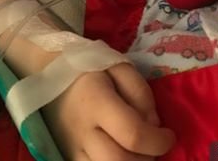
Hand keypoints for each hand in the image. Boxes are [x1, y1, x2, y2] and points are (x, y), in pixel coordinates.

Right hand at [44, 63, 174, 160]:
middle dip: (146, 159)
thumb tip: (153, 125)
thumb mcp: (120, 67)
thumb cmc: (89, 65)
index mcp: (97, 101)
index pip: (133, 134)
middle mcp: (82, 130)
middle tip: (154, 146)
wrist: (48, 70)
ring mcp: (71, 148)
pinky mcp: (66, 156)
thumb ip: (141, 94)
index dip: (158, 141)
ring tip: (138, 151)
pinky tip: (122, 155)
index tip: (169, 136)